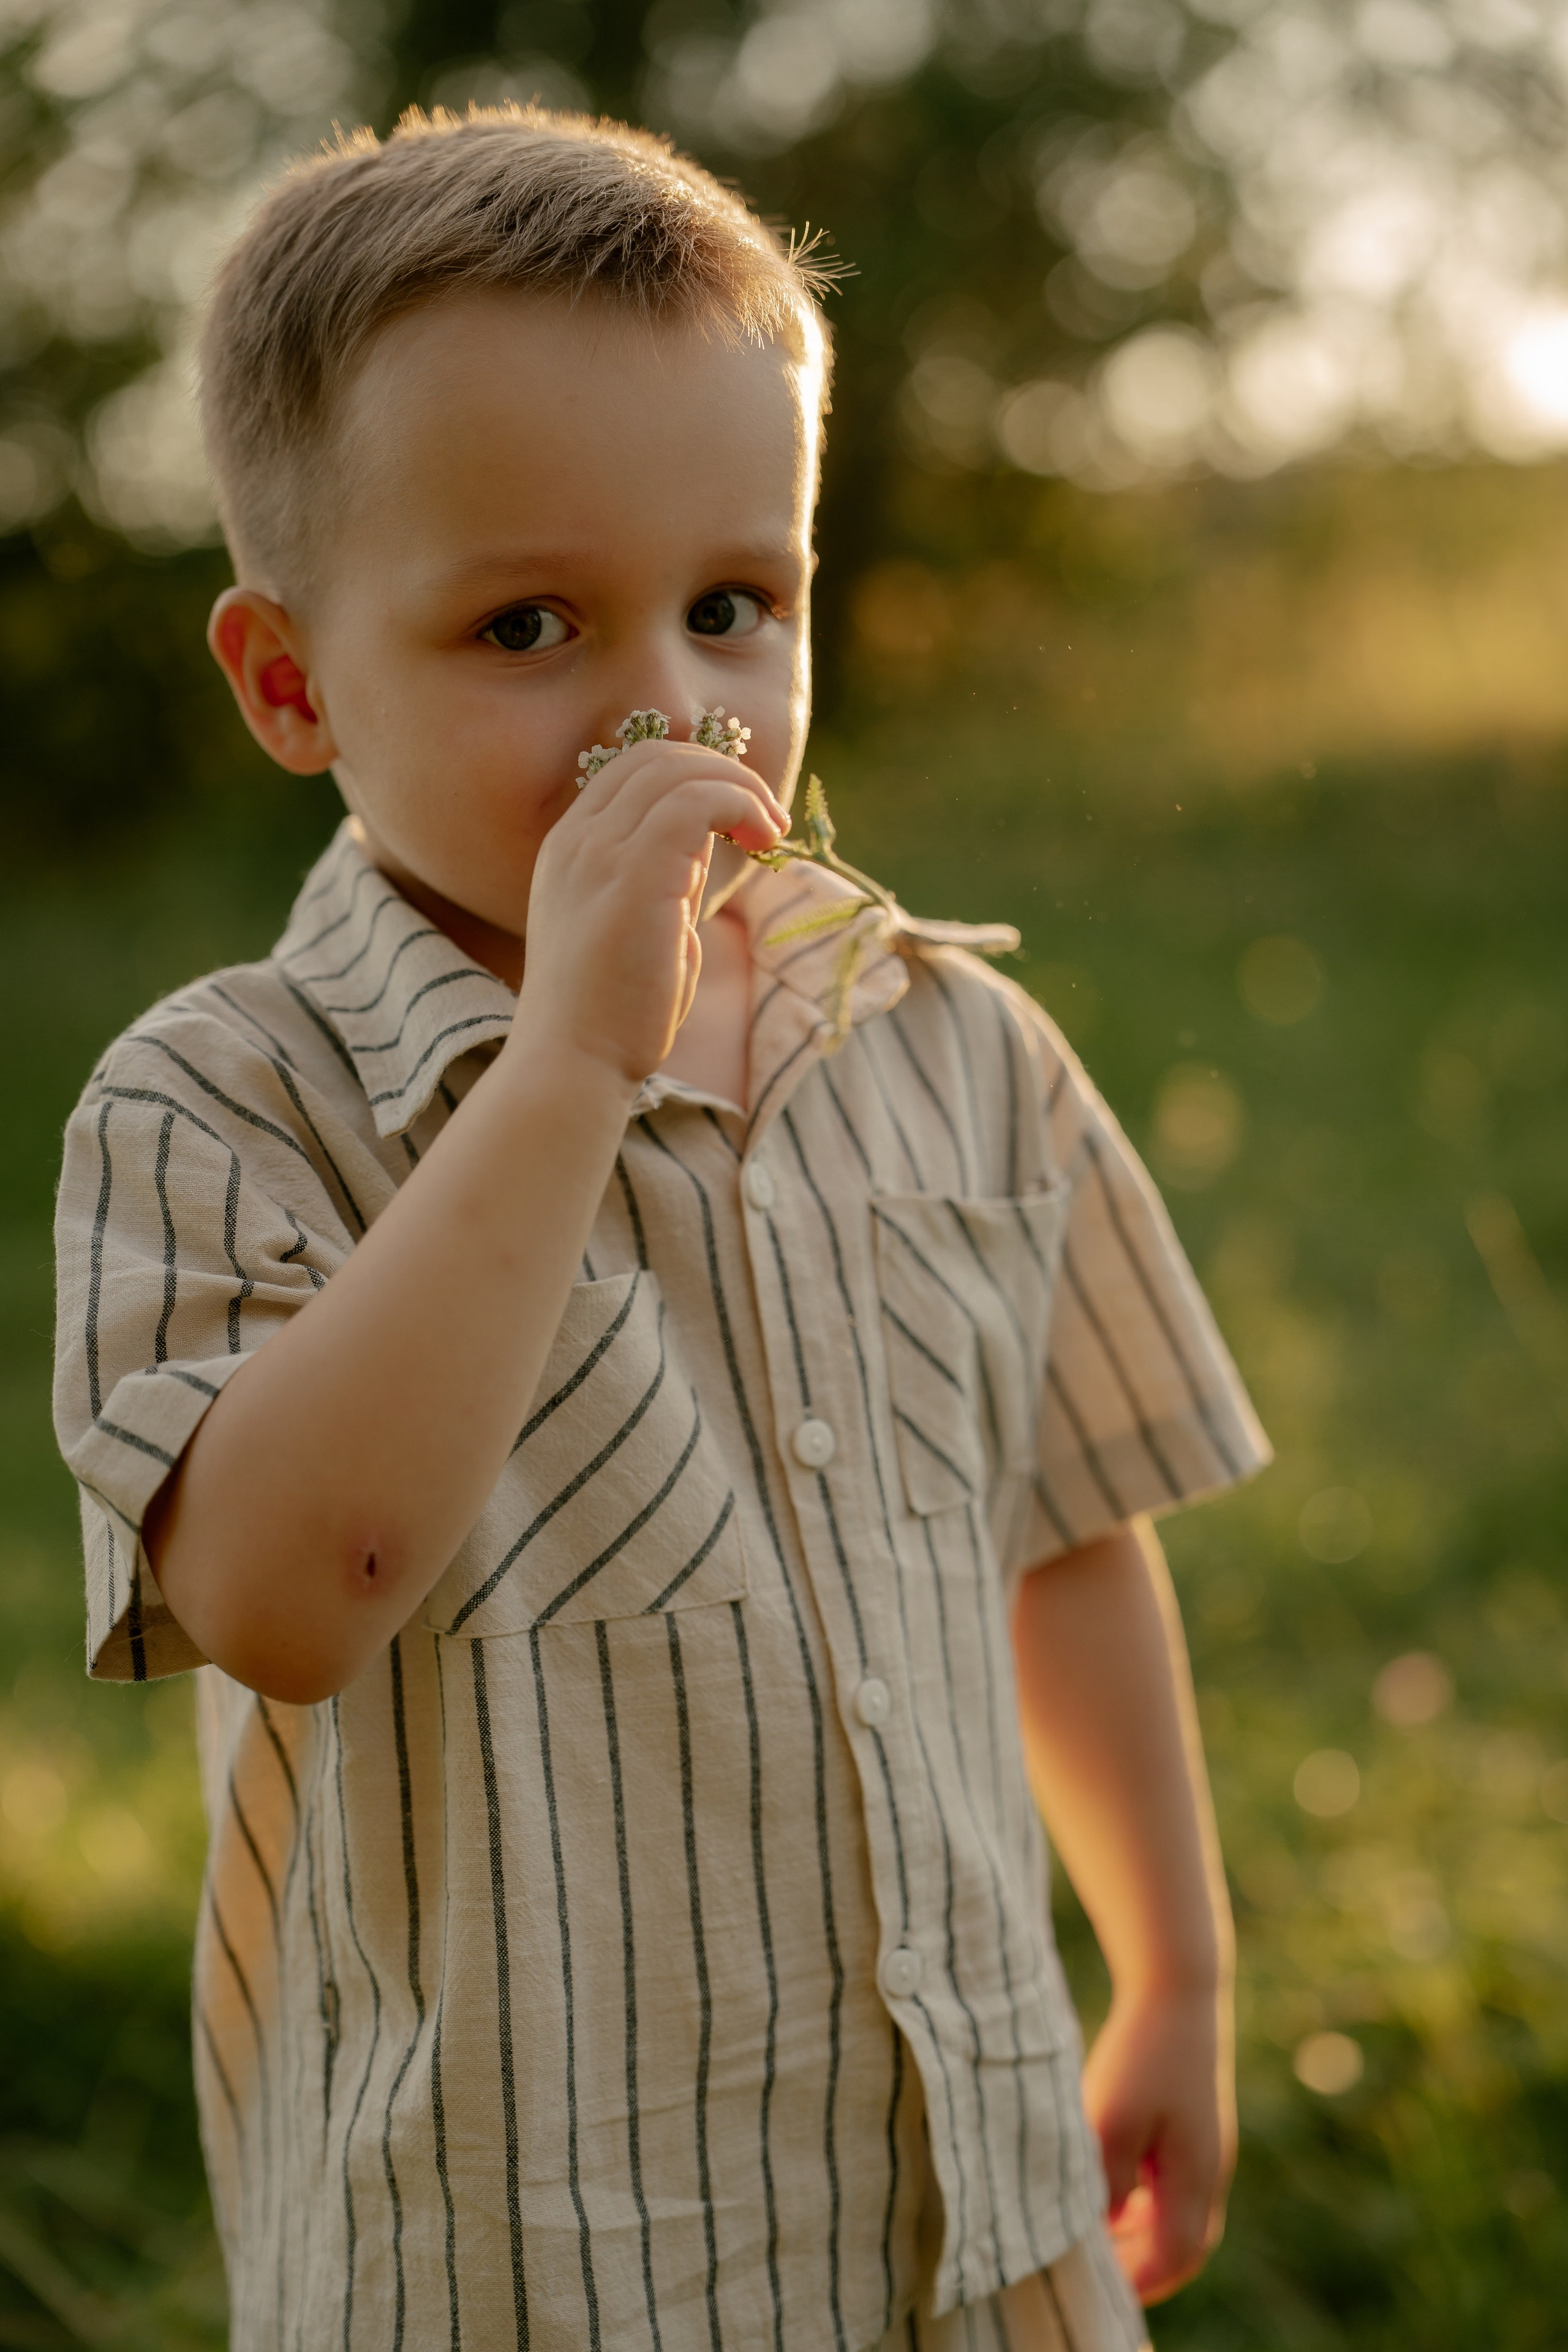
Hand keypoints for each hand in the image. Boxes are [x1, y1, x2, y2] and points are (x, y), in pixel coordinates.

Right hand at [513, 737, 785, 1087]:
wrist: (573, 1062)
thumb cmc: (610, 1015)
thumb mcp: (637, 928)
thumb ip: (663, 879)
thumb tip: (707, 844)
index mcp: (568, 849)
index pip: (632, 771)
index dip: (694, 776)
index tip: (739, 818)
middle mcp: (576, 839)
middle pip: (655, 757)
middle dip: (722, 773)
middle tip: (766, 820)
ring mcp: (599, 851)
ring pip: (678, 770)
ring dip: (740, 788)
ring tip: (772, 831)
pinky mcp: (634, 873)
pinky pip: (696, 801)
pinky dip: (739, 804)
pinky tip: (763, 840)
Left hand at [1080, 1981, 1235, 2305]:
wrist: (1176, 1990)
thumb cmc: (1141, 2056)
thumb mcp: (1112, 2123)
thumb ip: (1106, 2184)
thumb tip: (1099, 2230)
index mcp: (1195, 2180)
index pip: (1172, 2259)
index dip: (1137, 2283)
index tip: (1096, 2288)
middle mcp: (1209, 2172)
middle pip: (1182, 2247)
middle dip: (1142, 2269)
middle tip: (1095, 2271)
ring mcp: (1206, 2150)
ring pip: (1180, 2218)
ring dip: (1142, 2236)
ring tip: (1097, 2235)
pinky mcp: (1194, 2128)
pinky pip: (1175, 2187)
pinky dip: (1146, 2203)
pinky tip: (1113, 2189)